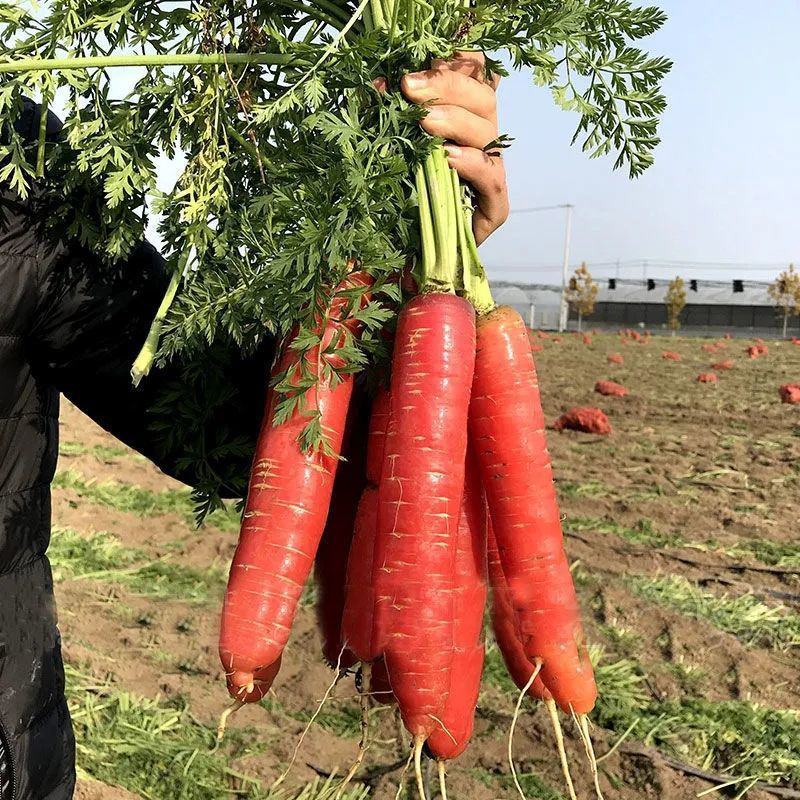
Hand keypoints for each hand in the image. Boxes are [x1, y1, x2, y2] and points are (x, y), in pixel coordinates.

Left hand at [400, 51, 508, 246]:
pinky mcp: (494, 209)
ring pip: (488, 132)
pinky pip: (491, 179)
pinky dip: (472, 165)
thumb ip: (388, 114)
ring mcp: (491, 173)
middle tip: (411, 88)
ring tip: (423, 123)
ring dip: (455, 121)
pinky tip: (449, 159)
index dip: (460, 62)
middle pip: (484, 98)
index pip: (478, 76)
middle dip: (446, 87)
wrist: (402, 254)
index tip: (427, 59)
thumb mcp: (388, 146)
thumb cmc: (395, 198)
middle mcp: (482, 141)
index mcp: (463, 119)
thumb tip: (376, 84)